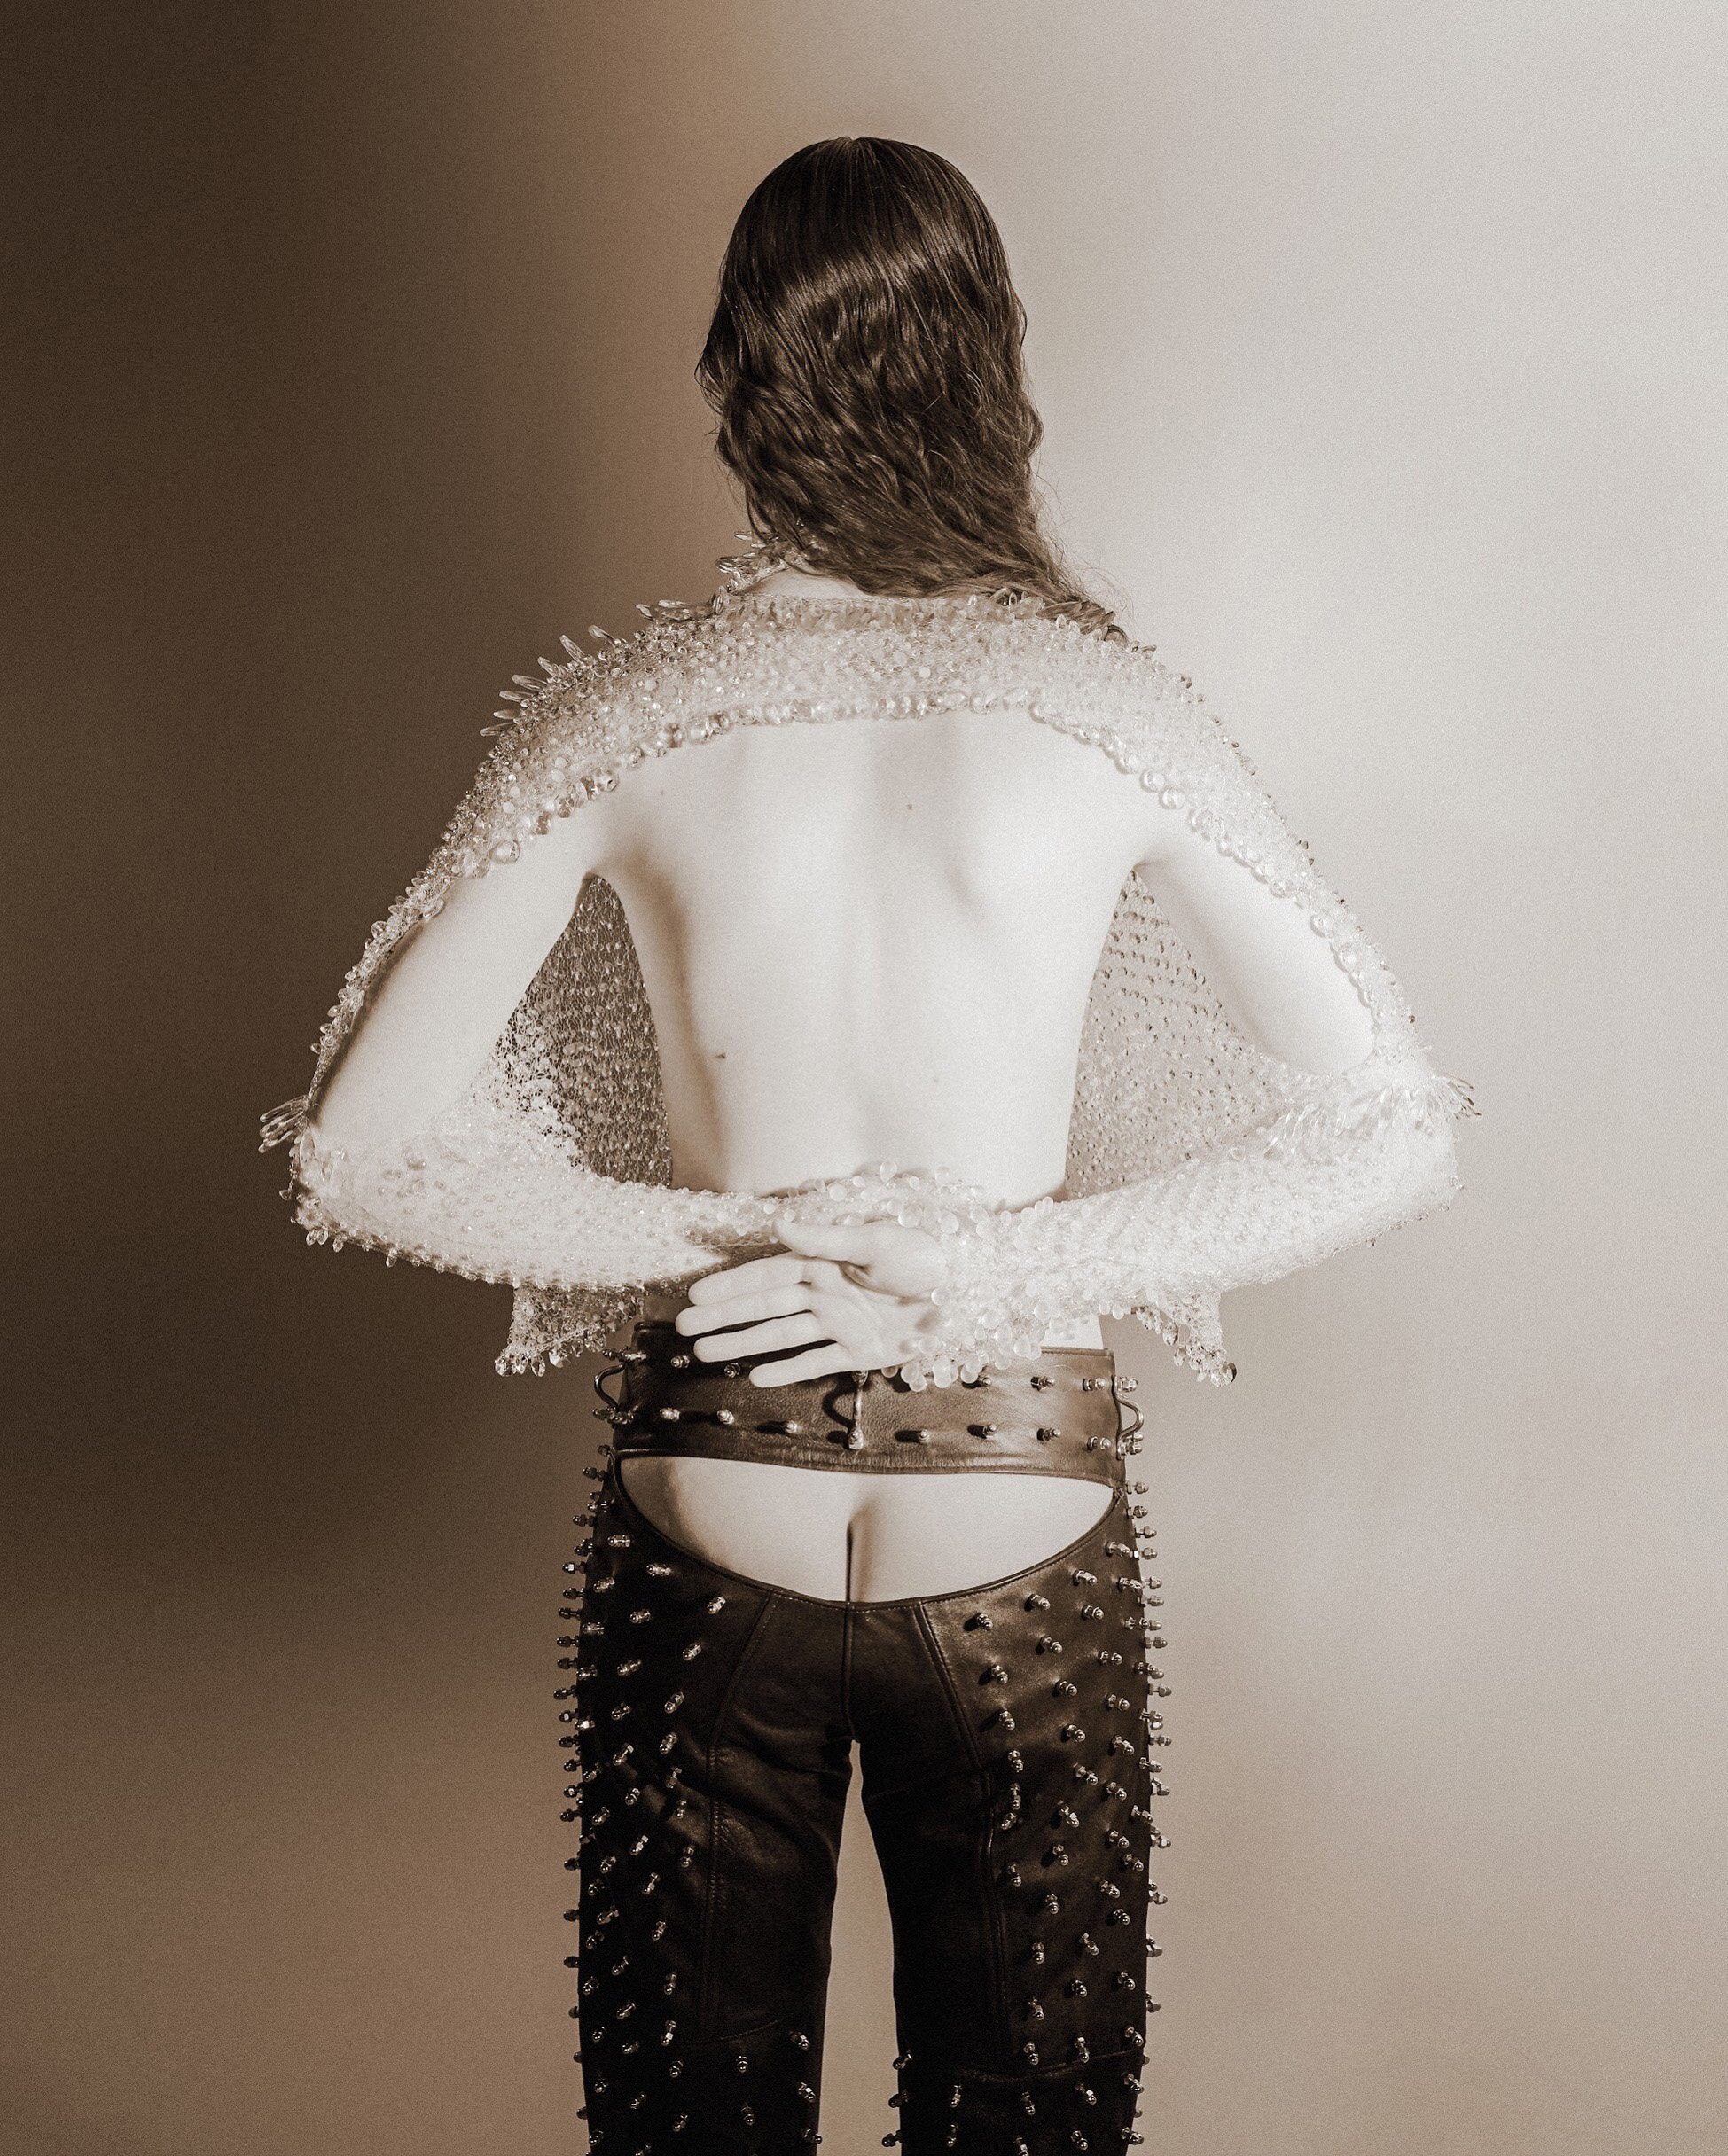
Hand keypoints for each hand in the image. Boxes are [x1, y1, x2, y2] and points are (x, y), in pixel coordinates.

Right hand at [675, 1214, 948, 1384]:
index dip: (730, 1284)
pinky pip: (813, 1362)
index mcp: (823, 1262)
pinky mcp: (858, 1351)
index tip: (696, 1294)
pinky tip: (755, 1377)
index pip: (765, 1275)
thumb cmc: (921, 1256)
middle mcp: (824, 1293)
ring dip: (742, 1344)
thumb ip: (825, 1238)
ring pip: (780, 1336)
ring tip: (705, 1354)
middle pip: (763, 1307)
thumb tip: (779, 1223)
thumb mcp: (873, 1242)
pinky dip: (785, 1370)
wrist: (965, 1289)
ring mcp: (838, 1324)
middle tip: (684, 1329)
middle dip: (724, 1317)